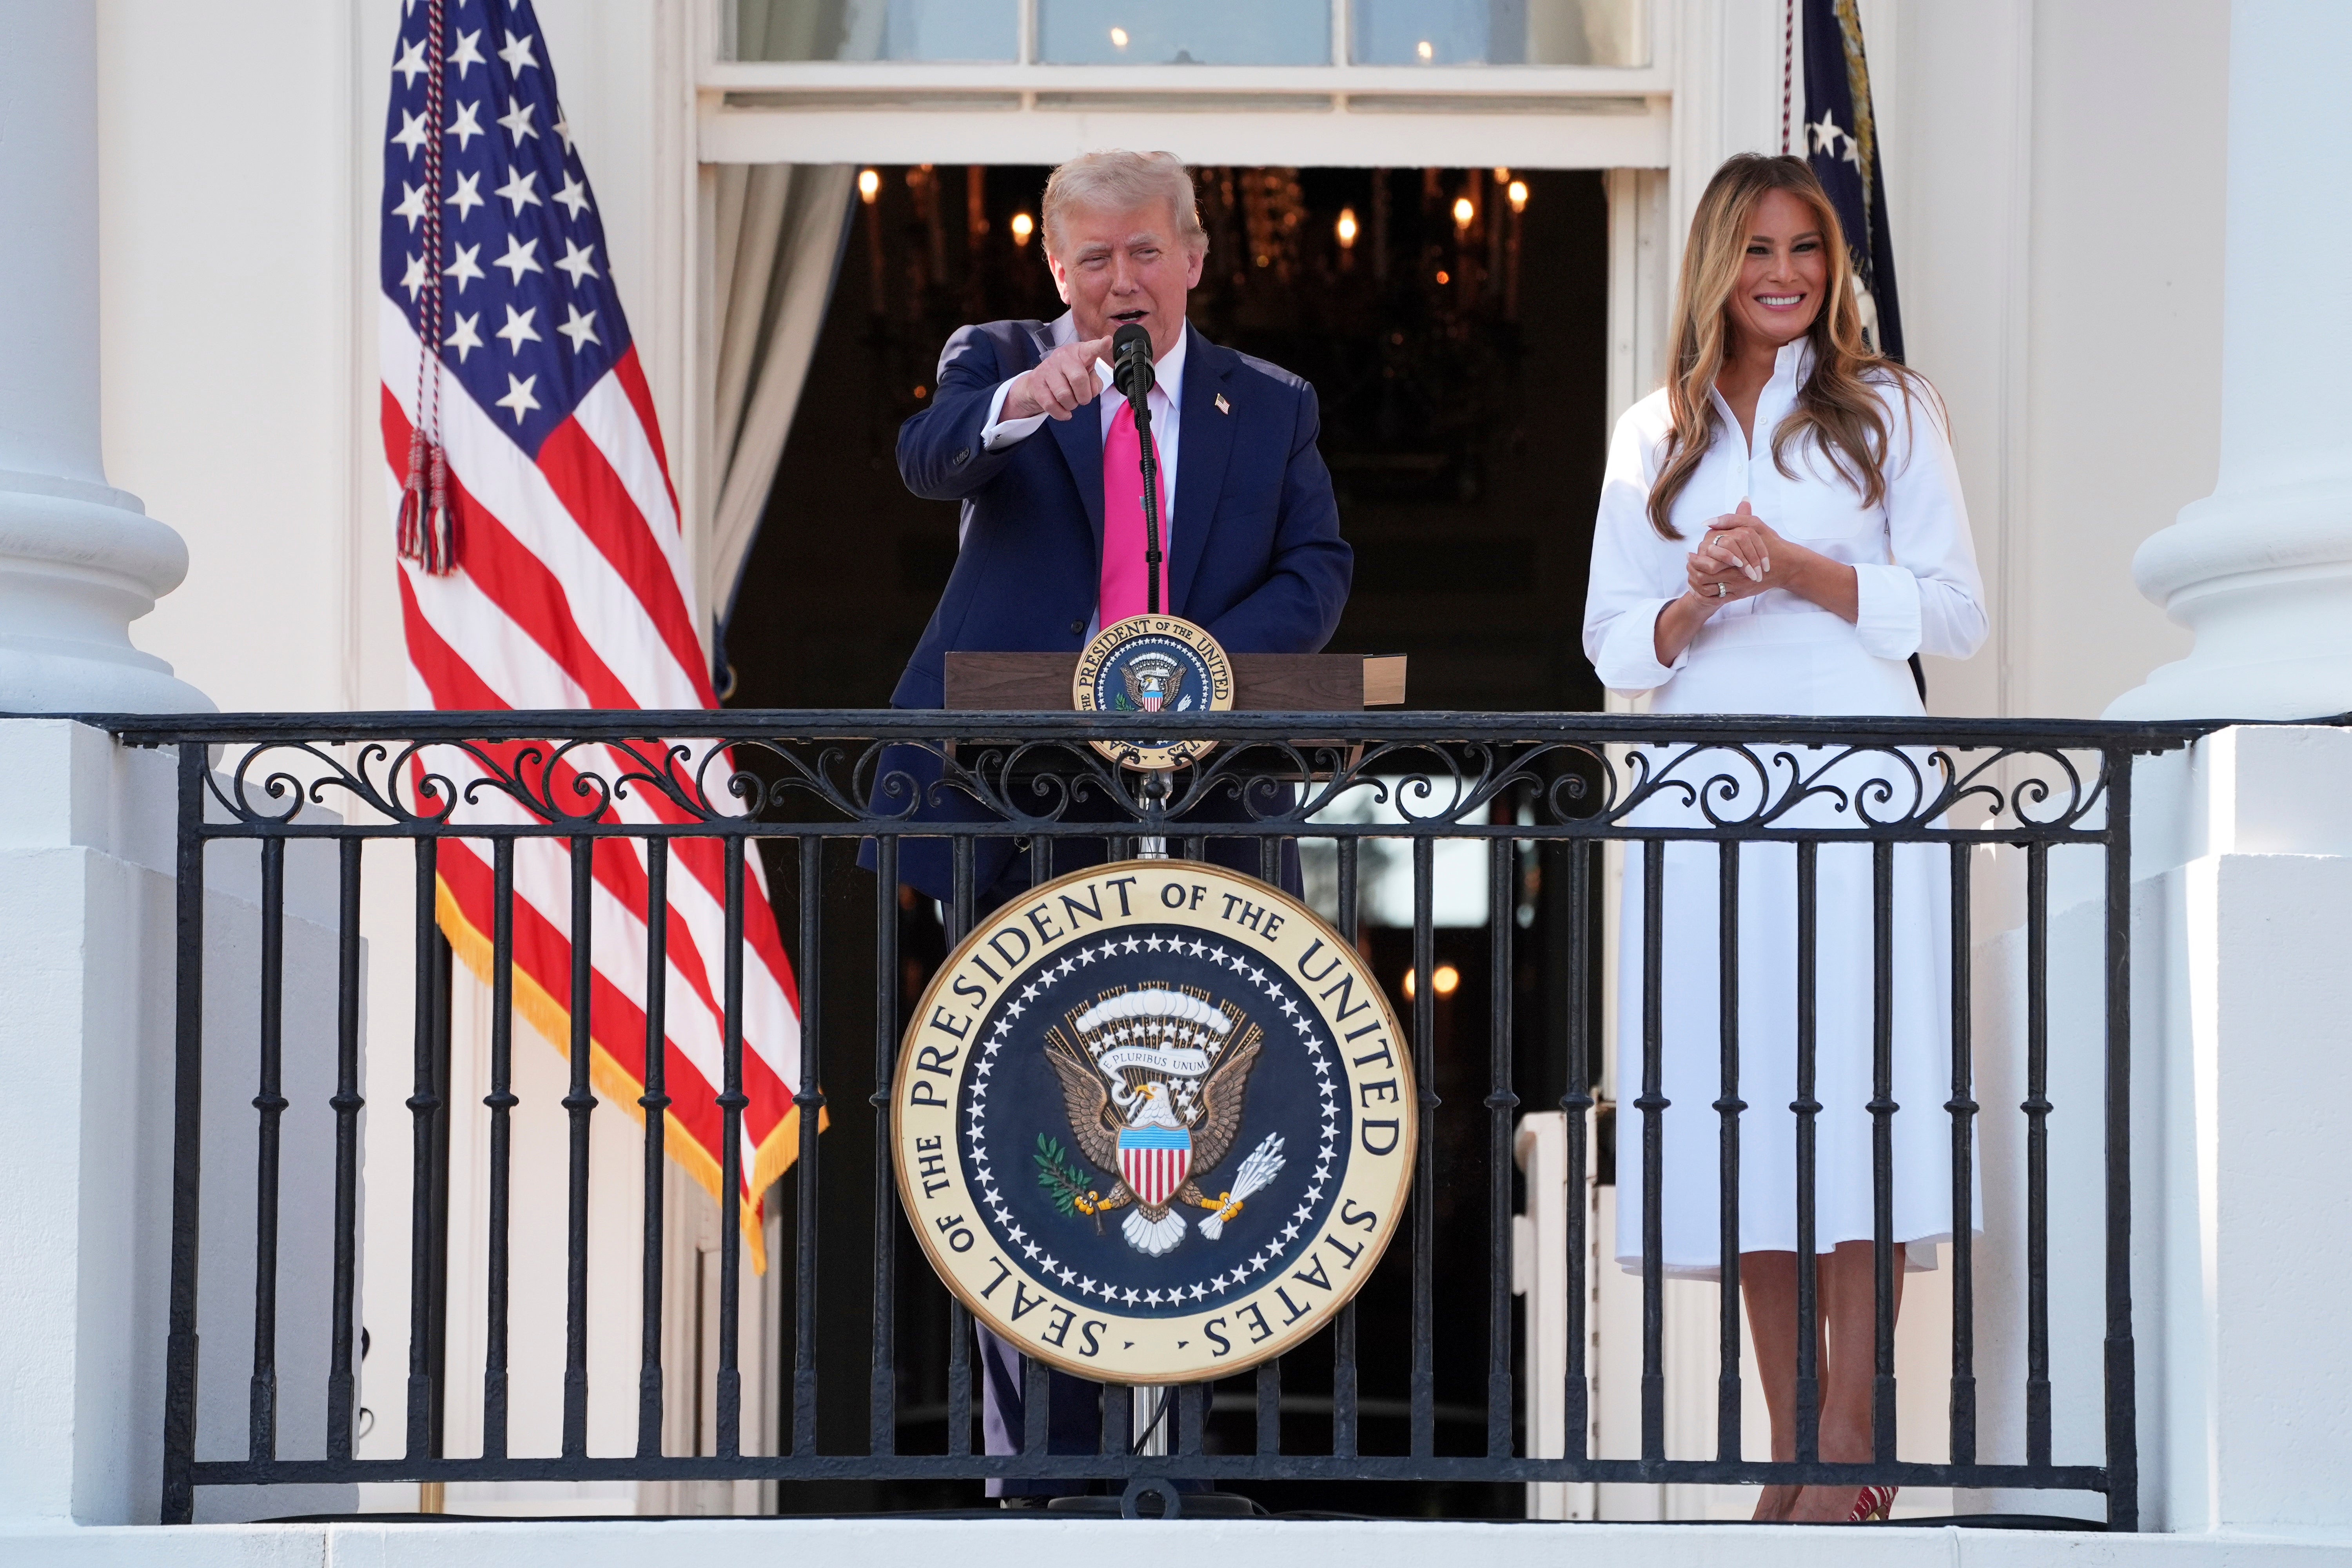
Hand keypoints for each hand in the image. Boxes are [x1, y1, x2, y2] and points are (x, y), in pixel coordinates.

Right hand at [1002, 334, 1113, 420]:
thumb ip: (1095, 381)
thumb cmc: (1068, 376)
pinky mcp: (1036, 384)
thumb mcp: (1086, 374)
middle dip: (1084, 396)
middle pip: (1078, 379)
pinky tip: (1064, 411)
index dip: (1100, 346)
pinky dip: (1061, 413)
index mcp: (1079, 352)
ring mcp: (1047, 369)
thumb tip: (1092, 390)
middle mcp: (1062, 357)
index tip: (1108, 341)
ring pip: (1064, 395)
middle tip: (1083, 399)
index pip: (1090, 349)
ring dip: (1071, 405)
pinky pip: (1052, 405)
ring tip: (1070, 402)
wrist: (1039, 381)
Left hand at [1682, 498, 1859, 623]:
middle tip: (1687, 566)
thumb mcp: (1754, 526)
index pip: (1706, 562)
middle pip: (1704, 577)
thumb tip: (1707, 521)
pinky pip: (1717, 598)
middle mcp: (1736, 573)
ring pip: (1709, 589)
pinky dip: (1706, 594)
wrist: (1788, 565)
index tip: (1689, 554)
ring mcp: (1738, 586)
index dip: (1694, 559)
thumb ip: (1731, 520)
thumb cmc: (1771, 542)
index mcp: (1736, 556)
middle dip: (1692, 572)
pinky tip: (1701, 586)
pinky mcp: (1740, 594)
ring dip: (1697, 584)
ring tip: (1691, 576)